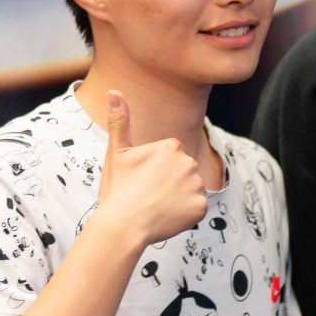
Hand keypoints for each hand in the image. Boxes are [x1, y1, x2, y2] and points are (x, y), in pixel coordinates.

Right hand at [92, 90, 208, 247]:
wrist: (122, 225)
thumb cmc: (118, 189)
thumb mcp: (117, 152)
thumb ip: (119, 121)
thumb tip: (113, 90)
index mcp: (171, 146)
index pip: (169, 159)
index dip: (154, 173)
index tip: (142, 182)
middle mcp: (189, 161)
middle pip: (182, 173)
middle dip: (169, 184)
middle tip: (147, 196)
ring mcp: (197, 185)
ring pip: (189, 191)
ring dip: (177, 199)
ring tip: (155, 207)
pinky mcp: (201, 207)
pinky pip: (196, 208)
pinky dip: (185, 215)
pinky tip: (167, 217)